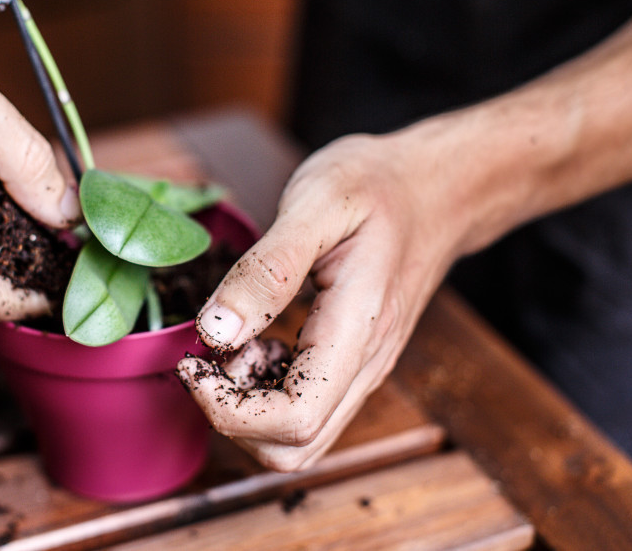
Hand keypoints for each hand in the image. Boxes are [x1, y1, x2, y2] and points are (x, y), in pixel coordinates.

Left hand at [177, 133, 462, 470]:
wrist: (438, 188)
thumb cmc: (379, 185)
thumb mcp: (317, 203)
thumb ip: (266, 271)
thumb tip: (215, 332)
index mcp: (357, 330)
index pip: (292, 418)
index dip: (227, 408)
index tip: (193, 360)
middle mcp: (365, 366)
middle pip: (292, 447)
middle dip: (232, 416)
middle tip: (208, 356)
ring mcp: (362, 371)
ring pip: (299, 438)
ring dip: (248, 407)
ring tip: (235, 343)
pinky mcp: (351, 366)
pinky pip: (306, 410)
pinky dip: (265, 392)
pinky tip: (256, 340)